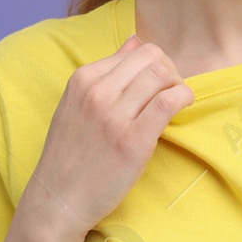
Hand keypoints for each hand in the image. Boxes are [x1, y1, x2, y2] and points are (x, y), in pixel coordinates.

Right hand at [18, 34, 193, 241]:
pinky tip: (182, 108)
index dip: (156, 64)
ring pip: (162, 75)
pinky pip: (168, 102)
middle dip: (170, 70)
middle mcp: (97, 92)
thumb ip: (107, 72)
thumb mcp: (78, 104)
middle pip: (152, 58)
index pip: (135, 51)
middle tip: (172, 92)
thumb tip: (134, 41)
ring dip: (178, 85)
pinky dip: (183, 98)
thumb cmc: (71, 155)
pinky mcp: (132, 141)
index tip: (159, 84)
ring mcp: (114, 116)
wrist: (58, 200)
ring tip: (176, 103)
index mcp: (83, 79)